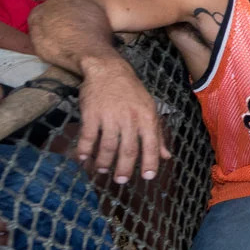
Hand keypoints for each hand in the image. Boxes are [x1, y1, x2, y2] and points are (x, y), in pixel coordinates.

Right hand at [75, 63, 170, 182]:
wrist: (108, 69)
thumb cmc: (131, 91)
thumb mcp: (149, 109)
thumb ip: (157, 134)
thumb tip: (166, 156)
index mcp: (147, 118)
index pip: (151, 145)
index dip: (150, 163)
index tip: (148, 177)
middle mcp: (130, 118)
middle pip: (128, 150)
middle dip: (125, 168)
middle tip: (121, 180)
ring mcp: (110, 116)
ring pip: (108, 146)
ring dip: (104, 161)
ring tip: (102, 170)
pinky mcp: (92, 113)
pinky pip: (88, 136)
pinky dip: (85, 149)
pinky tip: (83, 158)